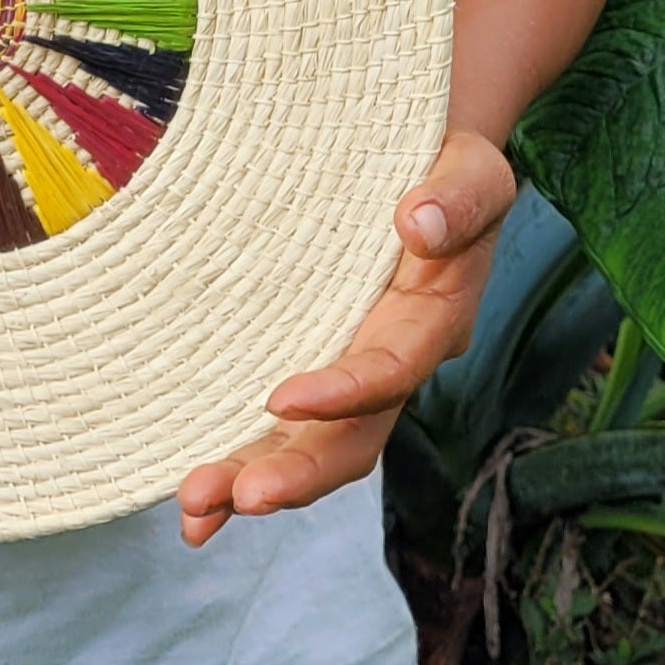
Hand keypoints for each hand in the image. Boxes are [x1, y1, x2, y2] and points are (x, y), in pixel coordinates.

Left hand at [177, 128, 514, 546]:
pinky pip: (281, 422)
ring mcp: (350, 363)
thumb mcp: (471, 168)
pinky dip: (239, 457)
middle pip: (351, 436)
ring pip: (310, 443)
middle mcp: (391, 356)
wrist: (423, 154)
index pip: (391, 367)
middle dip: (295, 472)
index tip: (282, 398)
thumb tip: (418, 225)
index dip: (344, 390)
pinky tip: (192, 500)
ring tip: (194, 510)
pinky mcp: (311, 353)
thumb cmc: (447, 160)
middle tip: (235, 496)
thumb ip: (457, 197)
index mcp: (433, 317)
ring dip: (254, 479)